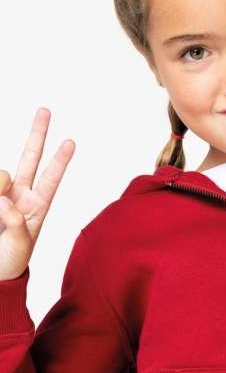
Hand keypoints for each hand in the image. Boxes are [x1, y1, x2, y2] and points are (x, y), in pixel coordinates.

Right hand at [0, 107, 75, 281]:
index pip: (50, 178)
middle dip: (37, 134)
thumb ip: (15, 224)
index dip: (60, 160)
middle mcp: (19, 195)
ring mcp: (0, 195)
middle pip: (30, 158)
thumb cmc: (11, 262)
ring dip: (0, 185)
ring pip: (1, 174)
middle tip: (46, 110)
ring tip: (0, 214)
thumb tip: (5, 200)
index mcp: (37, 207)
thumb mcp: (19, 247)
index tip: (71, 141)